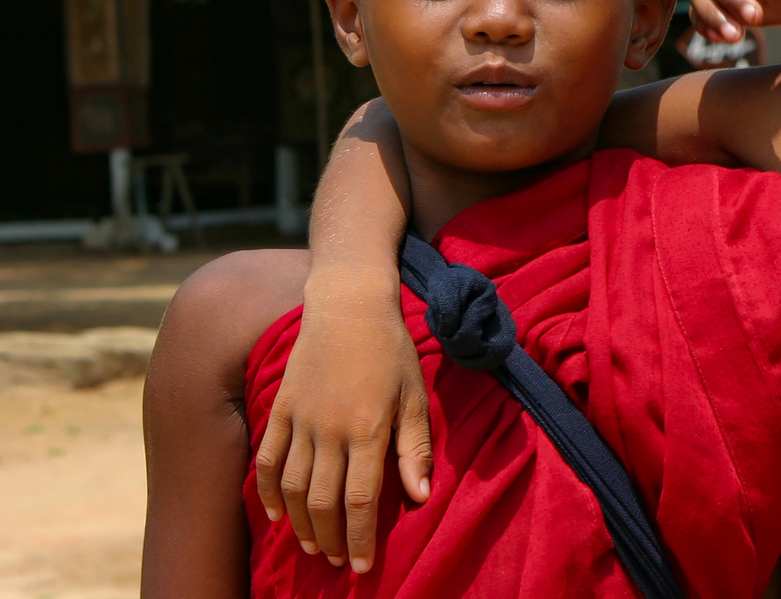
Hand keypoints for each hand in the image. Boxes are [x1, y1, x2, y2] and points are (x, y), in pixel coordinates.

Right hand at [253, 277, 430, 573]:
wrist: (348, 306)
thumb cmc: (391, 351)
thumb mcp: (415, 396)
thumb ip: (415, 448)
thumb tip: (420, 496)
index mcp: (369, 429)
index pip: (360, 499)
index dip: (359, 537)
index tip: (360, 565)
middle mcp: (330, 430)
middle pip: (324, 502)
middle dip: (329, 538)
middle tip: (335, 562)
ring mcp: (301, 421)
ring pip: (294, 487)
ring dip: (300, 523)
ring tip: (310, 546)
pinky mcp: (281, 409)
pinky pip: (268, 460)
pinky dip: (268, 491)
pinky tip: (275, 515)